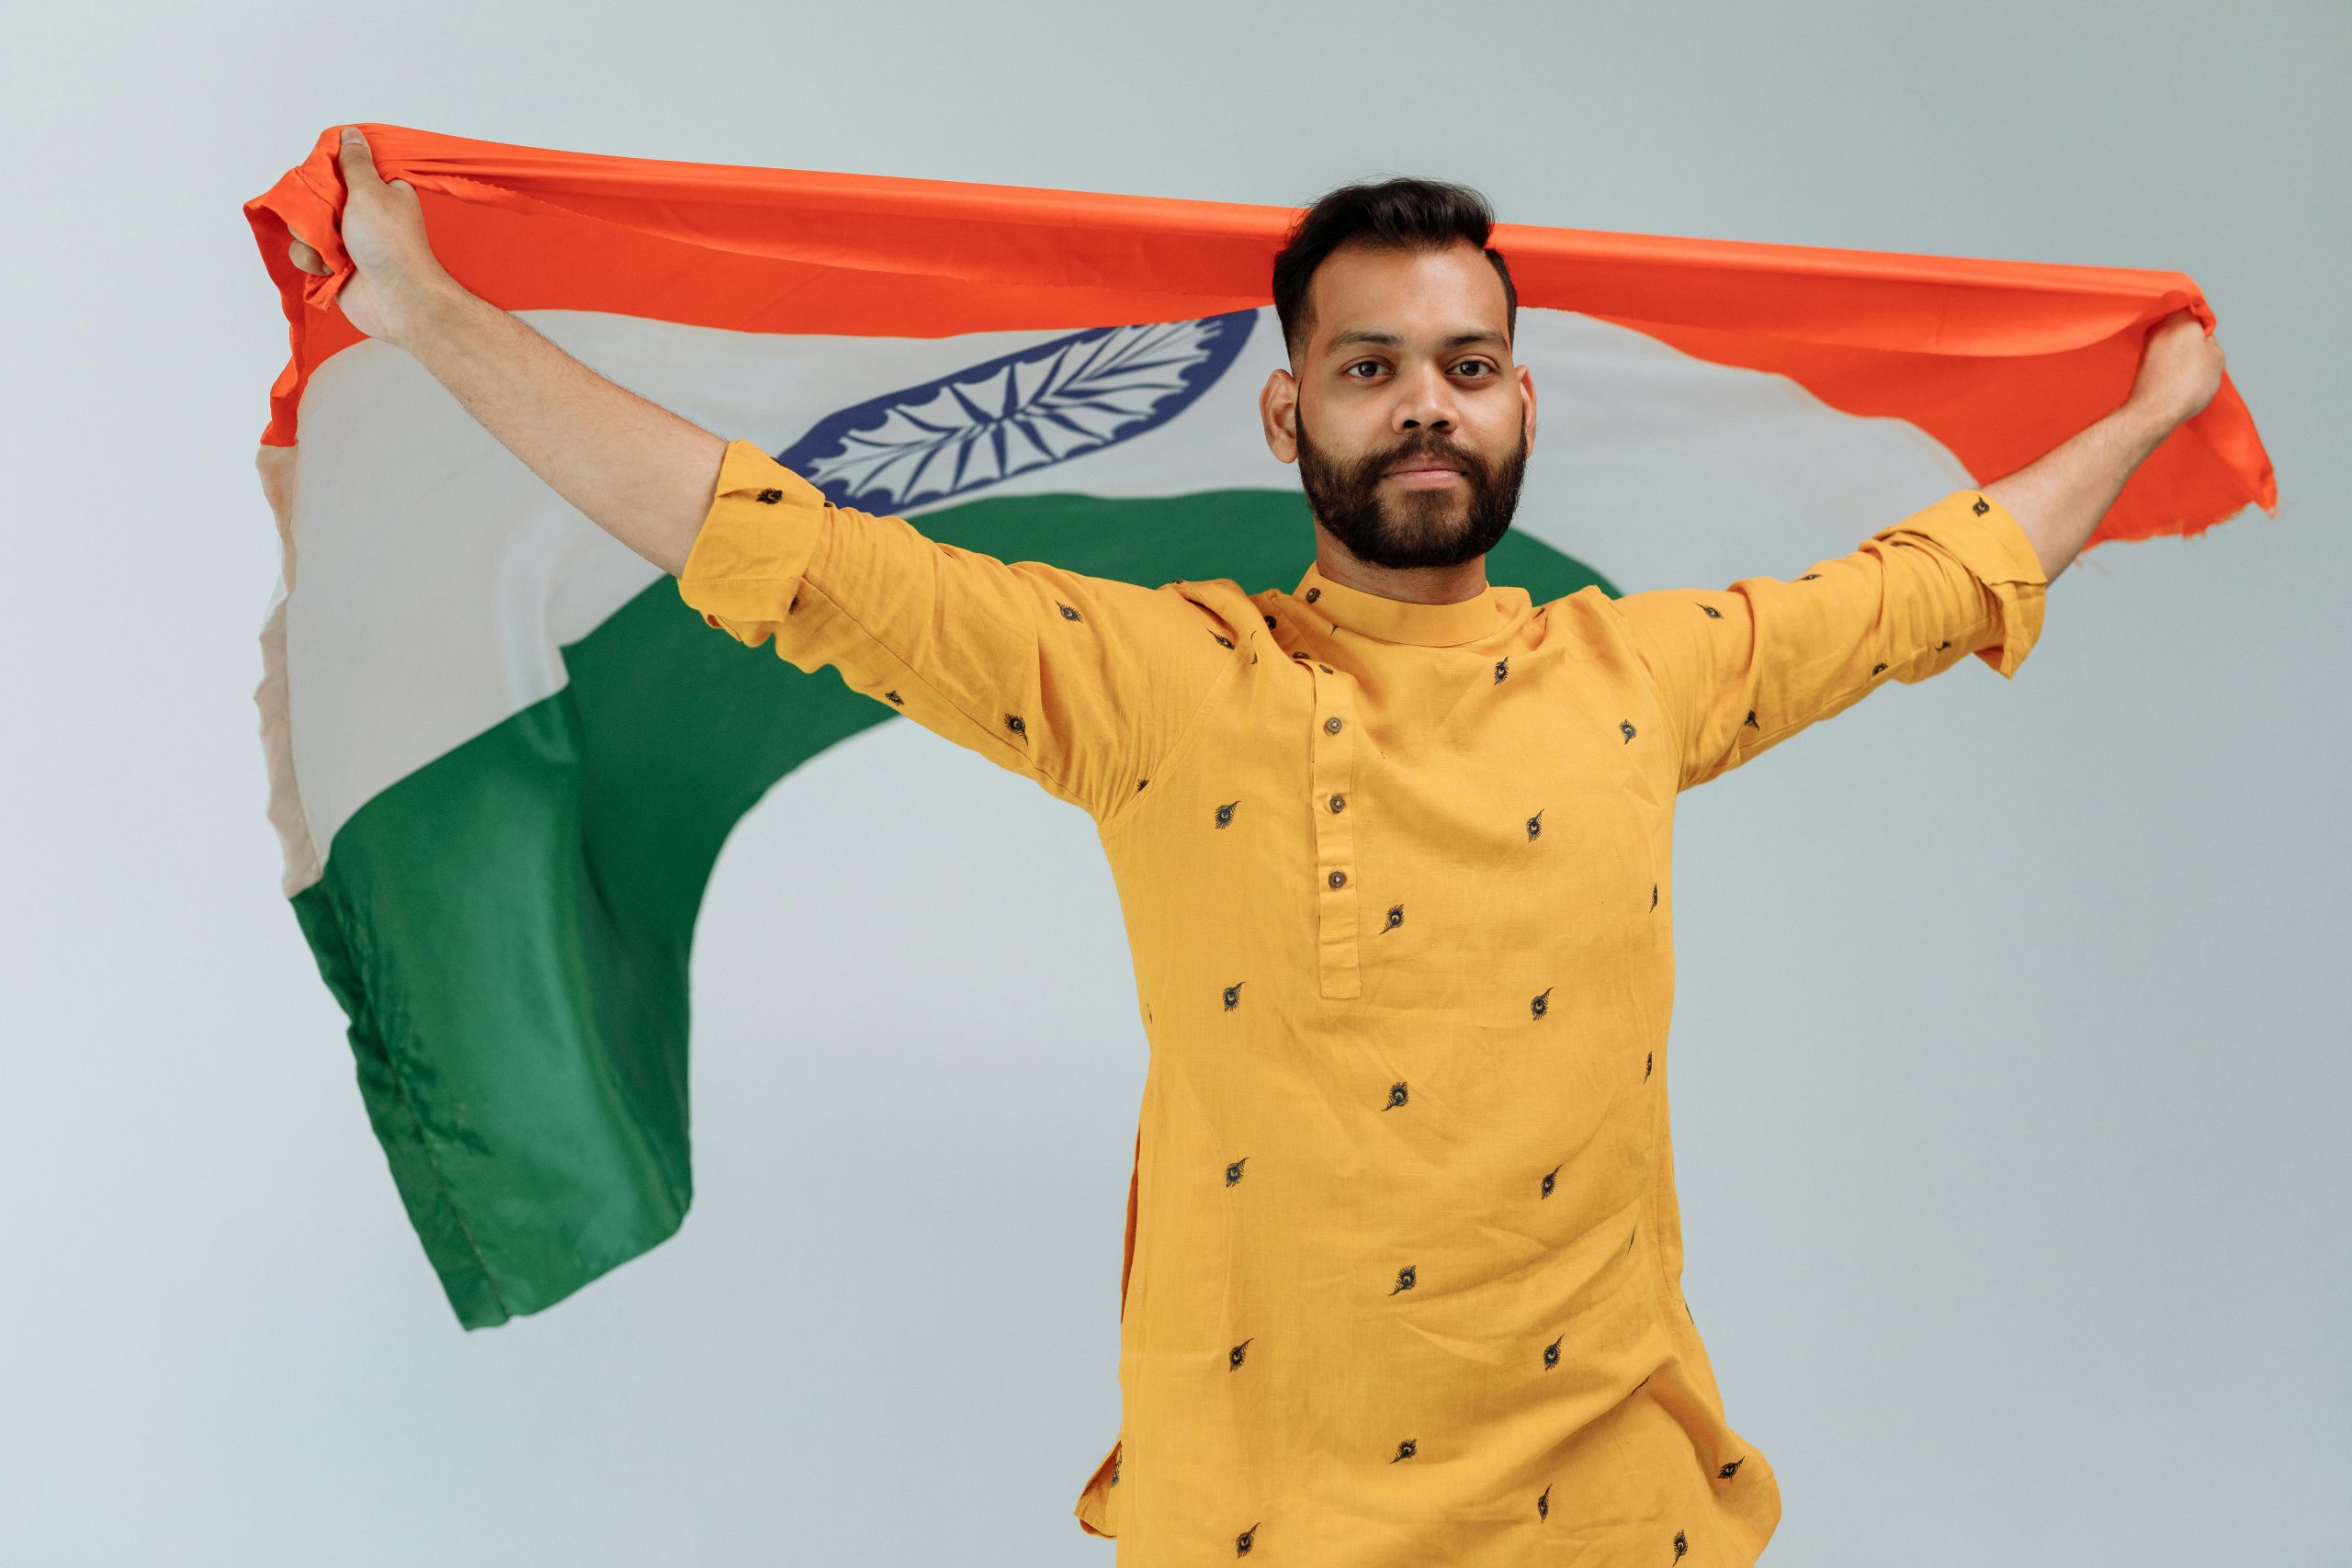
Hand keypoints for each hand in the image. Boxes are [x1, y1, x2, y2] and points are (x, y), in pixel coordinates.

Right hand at [284, 128, 458, 346]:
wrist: (397, 300)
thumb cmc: (391, 245)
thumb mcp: (371, 192)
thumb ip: (355, 163)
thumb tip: (351, 134)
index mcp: (379, 190)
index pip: (342, 167)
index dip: (327, 169)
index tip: (327, 177)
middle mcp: (361, 213)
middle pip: (316, 194)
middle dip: (313, 207)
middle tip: (330, 218)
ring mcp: (346, 239)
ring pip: (305, 224)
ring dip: (311, 237)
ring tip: (334, 250)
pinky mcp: (333, 264)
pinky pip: (304, 252)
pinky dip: (312, 260)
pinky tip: (330, 269)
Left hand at [2125, 308, 2226, 430]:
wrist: (2155, 412)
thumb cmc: (2186, 384)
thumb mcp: (2216, 356)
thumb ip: (2210, 340)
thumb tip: (2202, 339)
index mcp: (2178, 319)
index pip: (2192, 308)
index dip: (2203, 324)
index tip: (2208, 338)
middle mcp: (2158, 329)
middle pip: (2181, 328)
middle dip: (2192, 340)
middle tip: (2201, 359)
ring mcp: (2147, 347)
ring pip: (2172, 345)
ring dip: (2181, 356)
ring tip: (2189, 374)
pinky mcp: (2141, 366)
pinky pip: (2162, 360)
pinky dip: (2170, 368)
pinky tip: (2177, 381)